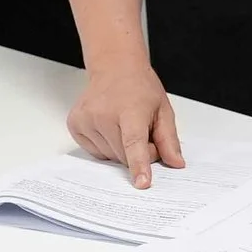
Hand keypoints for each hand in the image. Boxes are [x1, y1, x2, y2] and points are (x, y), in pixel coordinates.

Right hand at [67, 62, 185, 188]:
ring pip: (109, 157)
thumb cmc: (139, 87)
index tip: (142, 183)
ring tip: (123, 125)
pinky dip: (106, 146)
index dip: (139, 165)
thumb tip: (176, 164)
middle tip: (142, 132)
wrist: (115, 67)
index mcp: (130, 109)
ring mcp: (86, 119)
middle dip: (138, 153)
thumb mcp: (163, 109)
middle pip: (124, 156)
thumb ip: (169, 139)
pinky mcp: (75, 124)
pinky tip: (109, 127)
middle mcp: (104, 114)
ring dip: (121, 150)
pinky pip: (95, 153)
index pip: (134, 142)